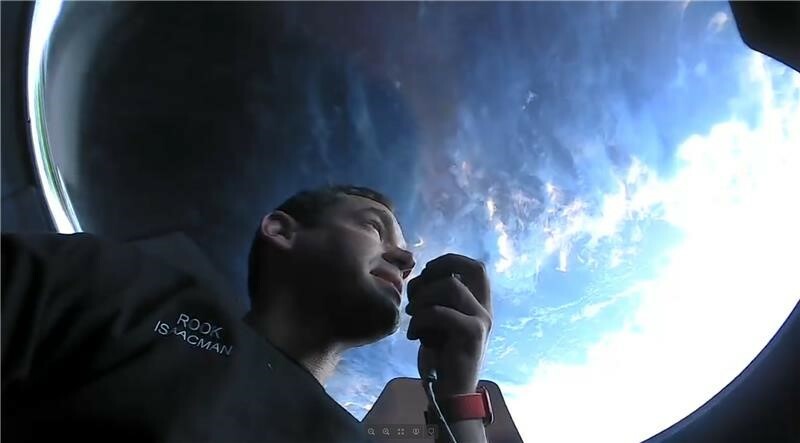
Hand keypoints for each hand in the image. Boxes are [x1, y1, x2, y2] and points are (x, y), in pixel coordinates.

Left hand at [405, 253, 492, 396]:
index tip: (426, 273)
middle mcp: (485, 309)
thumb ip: (439, 300)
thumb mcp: (439, 323)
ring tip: (412, 316)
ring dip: (423, 298)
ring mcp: (482, 320)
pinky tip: (413, 336)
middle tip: (417, 293)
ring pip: (452, 286)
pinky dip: (419, 320)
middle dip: (438, 272)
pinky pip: (440, 312)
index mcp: (479, 304)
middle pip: (472, 268)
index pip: (475, 266)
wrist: (451, 394)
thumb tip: (421, 278)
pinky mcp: (472, 334)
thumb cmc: (441, 357)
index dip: (450, 261)